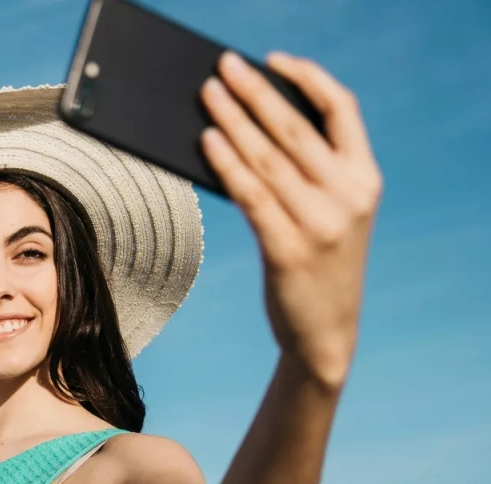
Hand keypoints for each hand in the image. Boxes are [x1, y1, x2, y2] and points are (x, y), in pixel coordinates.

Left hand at [201, 51, 382, 389]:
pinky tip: (208, 142)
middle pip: (293, 129)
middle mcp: (348, 196)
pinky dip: (227, 164)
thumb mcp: (329, 213)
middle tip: (222, 68)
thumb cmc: (317, 264)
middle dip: (254, 93)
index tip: (273, 61)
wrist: (324, 333)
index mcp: (364, 179)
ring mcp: (320, 223)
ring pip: (267, 159)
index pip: (341, 110)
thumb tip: (246, 124)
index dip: (306, 79)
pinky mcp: (288, 249)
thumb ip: (306, 173)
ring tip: (207, 96)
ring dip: (232, 122)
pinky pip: (251, 195)